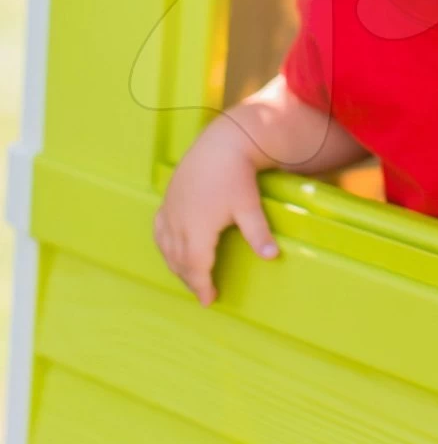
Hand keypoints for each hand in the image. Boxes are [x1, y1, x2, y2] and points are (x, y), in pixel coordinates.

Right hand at [153, 123, 278, 305]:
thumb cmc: (236, 175)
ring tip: (191, 277)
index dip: (201, 286)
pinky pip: (159, 230)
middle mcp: (178, 221)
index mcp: (197, 228)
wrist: (221, 143)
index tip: (209, 300)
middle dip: (190, 280)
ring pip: (167, 248)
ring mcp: (170, 209)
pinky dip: (164, 246)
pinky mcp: (168, 198)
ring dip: (177, 266)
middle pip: (179, 261)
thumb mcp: (249, 205)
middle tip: (203, 293)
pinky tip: (172, 250)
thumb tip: (272, 256)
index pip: (195, 267)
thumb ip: (258, 233)